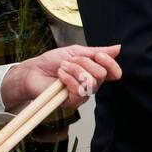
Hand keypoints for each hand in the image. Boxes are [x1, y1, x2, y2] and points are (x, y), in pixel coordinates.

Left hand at [1, 44, 122, 112]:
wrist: (34, 71)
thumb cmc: (52, 62)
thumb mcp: (76, 51)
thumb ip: (96, 51)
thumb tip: (117, 48)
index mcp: (94, 72)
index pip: (114, 73)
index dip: (111, 64)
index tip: (98, 55)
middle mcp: (91, 85)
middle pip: (101, 74)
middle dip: (84, 62)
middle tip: (70, 60)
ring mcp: (83, 95)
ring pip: (90, 82)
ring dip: (74, 69)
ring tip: (62, 67)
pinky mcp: (72, 102)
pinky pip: (79, 90)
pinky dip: (68, 78)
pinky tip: (60, 75)